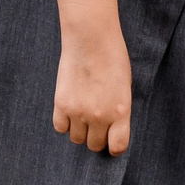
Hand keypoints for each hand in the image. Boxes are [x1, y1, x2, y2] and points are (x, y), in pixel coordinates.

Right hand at [53, 23, 133, 153]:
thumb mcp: (124, 86)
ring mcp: (79, 112)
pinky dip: (64, 122)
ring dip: (79, 130)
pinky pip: (60, 127)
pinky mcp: (61, 105)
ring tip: (82, 112)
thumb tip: (110, 127)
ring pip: (76, 139)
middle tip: (95, 123)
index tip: (111, 140)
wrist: (91, 38)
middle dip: (96, 137)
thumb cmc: (112, 58)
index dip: (114, 145)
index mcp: (120, 112)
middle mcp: (100, 116)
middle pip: (94, 145)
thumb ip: (117, 109)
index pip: (117, 146)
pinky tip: (69, 108)